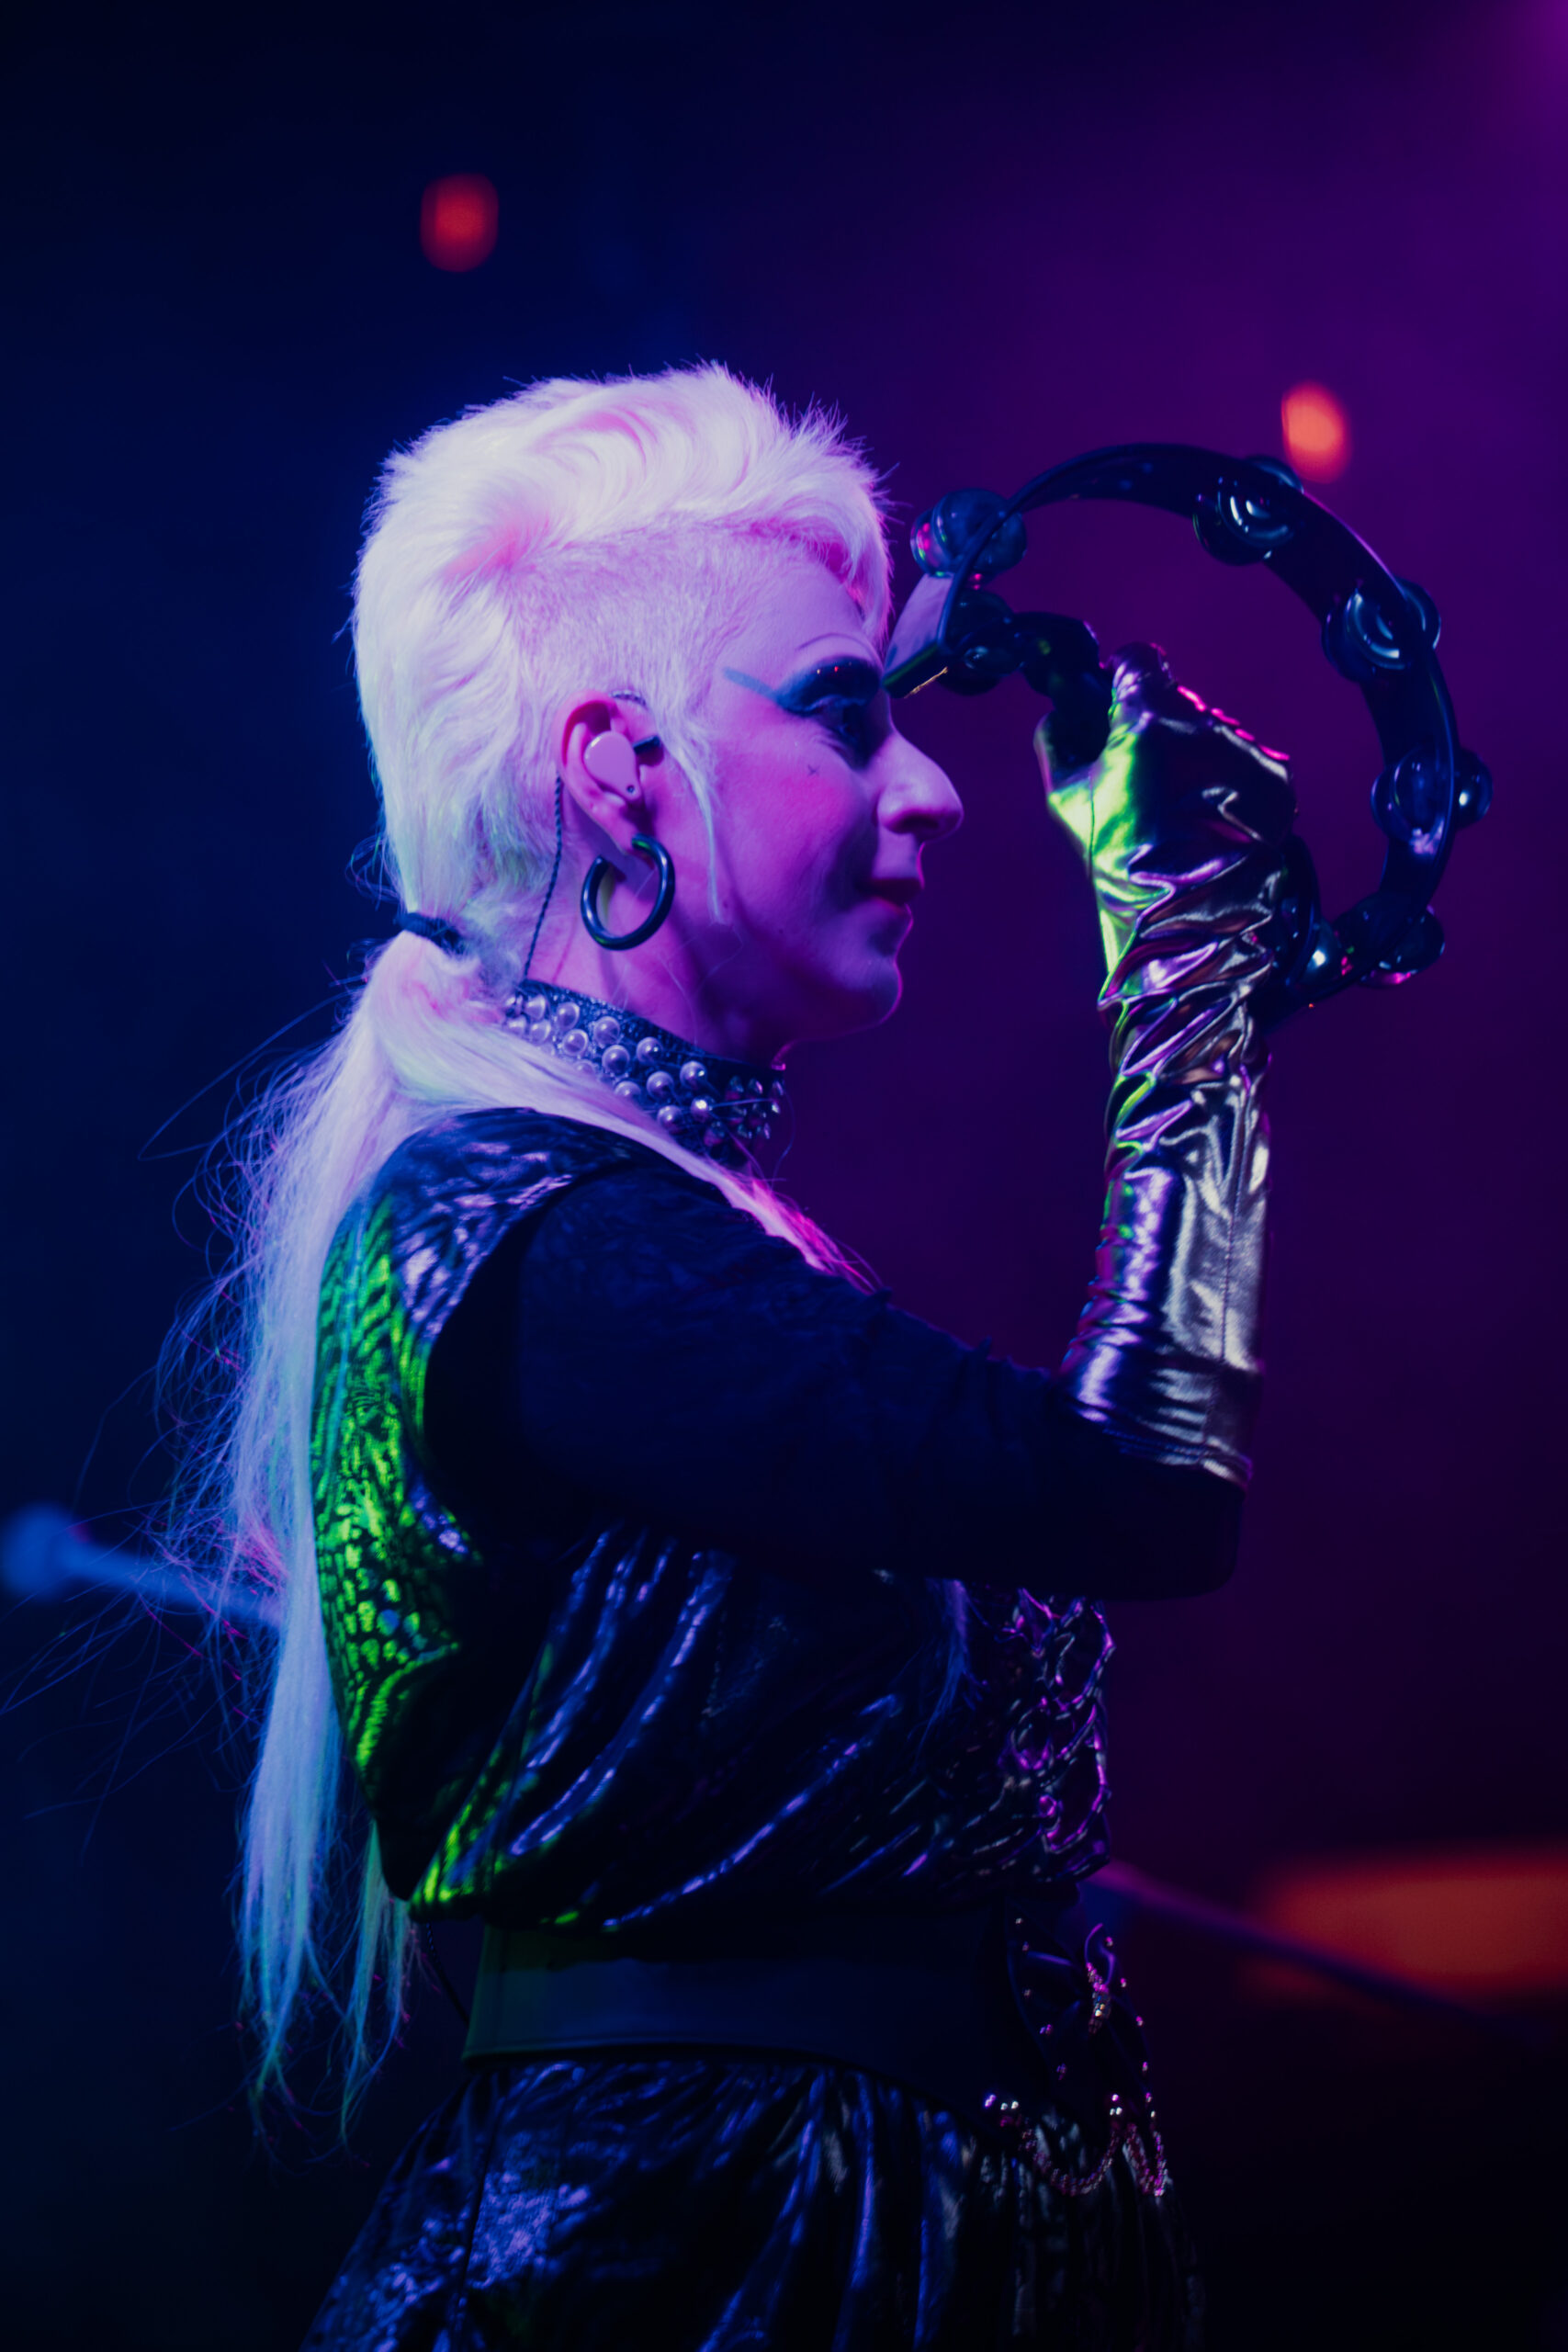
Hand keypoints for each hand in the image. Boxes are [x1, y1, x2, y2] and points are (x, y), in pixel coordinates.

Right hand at [1036, 644, 1295, 1001]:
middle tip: (1144, 771)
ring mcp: (1245, 749)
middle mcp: (1204, 723)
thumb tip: (1057, 720)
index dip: (1122, 677)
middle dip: (1158, 725)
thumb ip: (1056, 744)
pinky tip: (1211, 817)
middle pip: (1177, 700)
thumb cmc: (1120, 856)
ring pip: (1213, 731)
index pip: (1138, 661)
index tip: (1114, 700)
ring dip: (1196, 754)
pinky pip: (1246, 761)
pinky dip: (1228, 781)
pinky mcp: (1275, 778)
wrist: (1185, 911)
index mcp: (1149, 718)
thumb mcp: (1067, 800)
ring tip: (1181, 806)